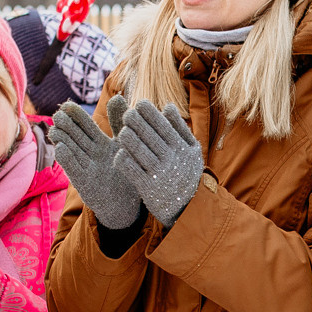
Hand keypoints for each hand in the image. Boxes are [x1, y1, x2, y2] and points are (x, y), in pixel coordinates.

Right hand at [53, 96, 145, 230]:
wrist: (128, 203)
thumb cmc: (128, 172)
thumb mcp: (125, 143)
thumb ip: (120, 122)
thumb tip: (117, 96)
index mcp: (99, 142)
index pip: (85, 125)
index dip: (75, 115)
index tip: (66, 105)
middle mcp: (89, 154)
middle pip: (74, 135)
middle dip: (66, 125)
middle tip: (58, 114)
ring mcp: (85, 167)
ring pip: (70, 150)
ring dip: (62, 139)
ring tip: (55, 129)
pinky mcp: (83, 182)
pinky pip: (74, 169)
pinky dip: (67, 159)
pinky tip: (61, 149)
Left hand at [117, 101, 205, 227]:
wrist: (190, 208)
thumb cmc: (189, 173)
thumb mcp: (192, 151)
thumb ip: (180, 128)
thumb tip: (167, 106)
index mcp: (181, 147)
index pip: (162, 124)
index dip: (149, 112)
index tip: (139, 104)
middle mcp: (170, 158)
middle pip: (148, 134)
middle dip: (135, 121)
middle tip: (127, 115)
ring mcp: (158, 173)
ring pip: (137, 150)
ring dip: (127, 138)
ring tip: (123, 132)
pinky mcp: (147, 187)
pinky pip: (131, 169)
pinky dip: (124, 159)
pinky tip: (120, 153)